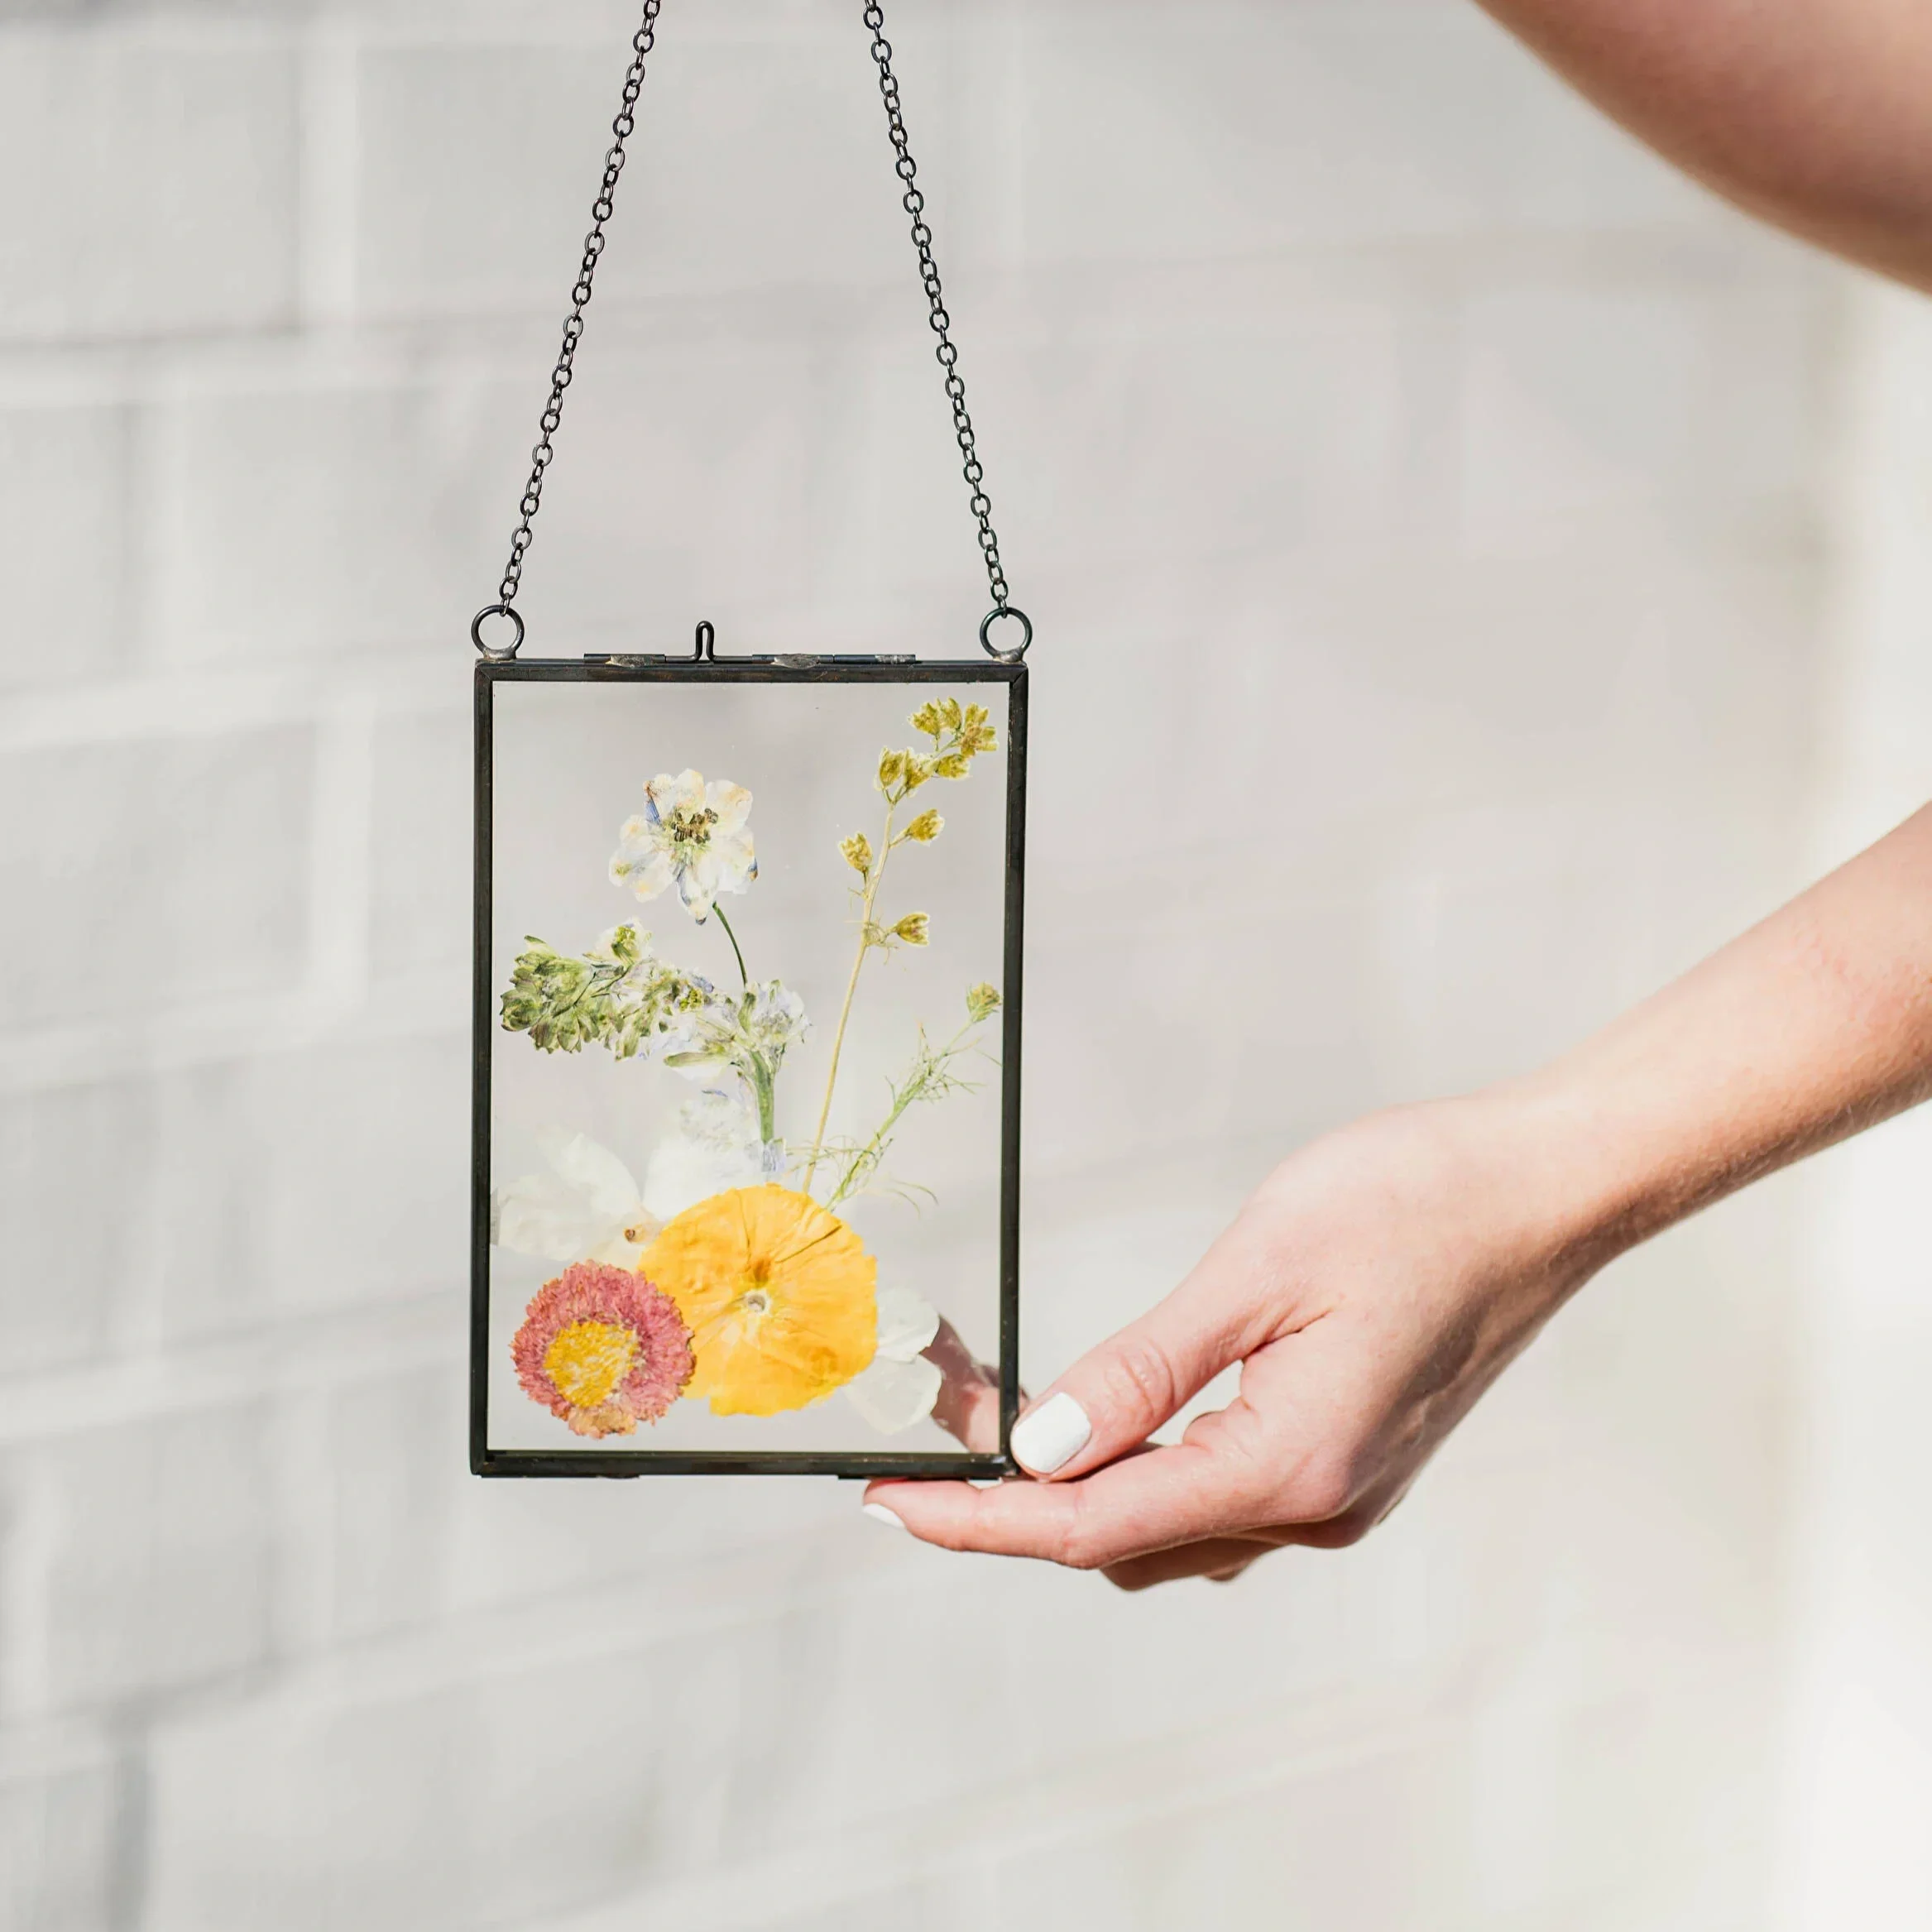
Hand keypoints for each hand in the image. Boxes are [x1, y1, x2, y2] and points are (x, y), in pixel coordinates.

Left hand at [867, 1092, 1611, 1587]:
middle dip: (1011, 1488)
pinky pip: (1212, 1494)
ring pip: (1163, 1525)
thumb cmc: (1418, 1203)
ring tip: (991, 1407)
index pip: (1090, 1521)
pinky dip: (1138, 1464)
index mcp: (1289, 1467)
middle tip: (932, 1410)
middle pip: (1118, 1536)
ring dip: (1072, 1477)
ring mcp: (1336, 1492)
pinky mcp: (1346, 1461)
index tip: (888, 1502)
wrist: (1545, 1190)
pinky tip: (1103, 1414)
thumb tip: (1043, 1448)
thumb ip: (1144, 1368)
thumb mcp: (1258, 1270)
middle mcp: (1314, 1506)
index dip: (977, 1516)